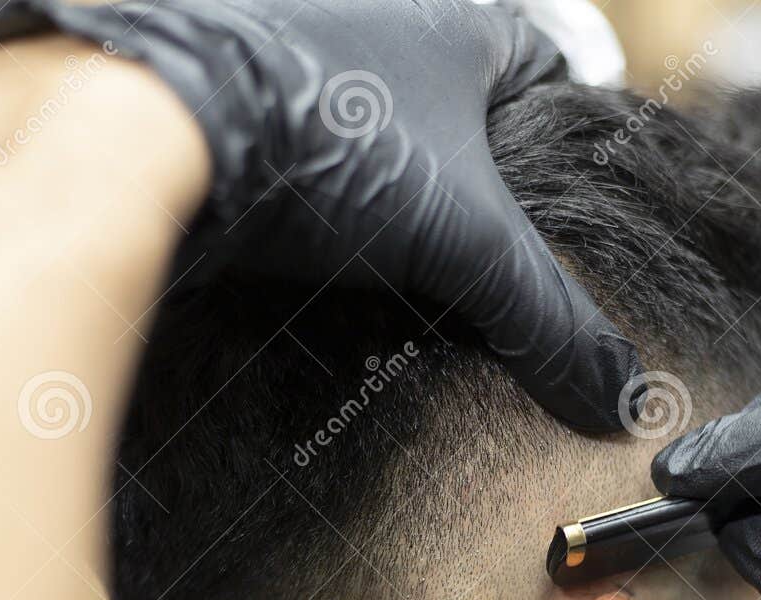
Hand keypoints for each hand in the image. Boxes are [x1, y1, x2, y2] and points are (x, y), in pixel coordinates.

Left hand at [0, 0, 639, 431]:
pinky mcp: (237, 63)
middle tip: (459, 254)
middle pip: (458, 102)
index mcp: (462, 18)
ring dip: (380, 174)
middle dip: (464, 179)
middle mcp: (385, 4)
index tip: (544, 229)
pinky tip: (296, 224)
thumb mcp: (460, 239)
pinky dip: (307, 171)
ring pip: (372, 109)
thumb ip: (547, 320)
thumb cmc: (319, 141)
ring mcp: (304, 28)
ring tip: (374, 251)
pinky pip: (296, 120)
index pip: (549, 80)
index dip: (555, 160)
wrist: (138, 116)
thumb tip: (623, 399)